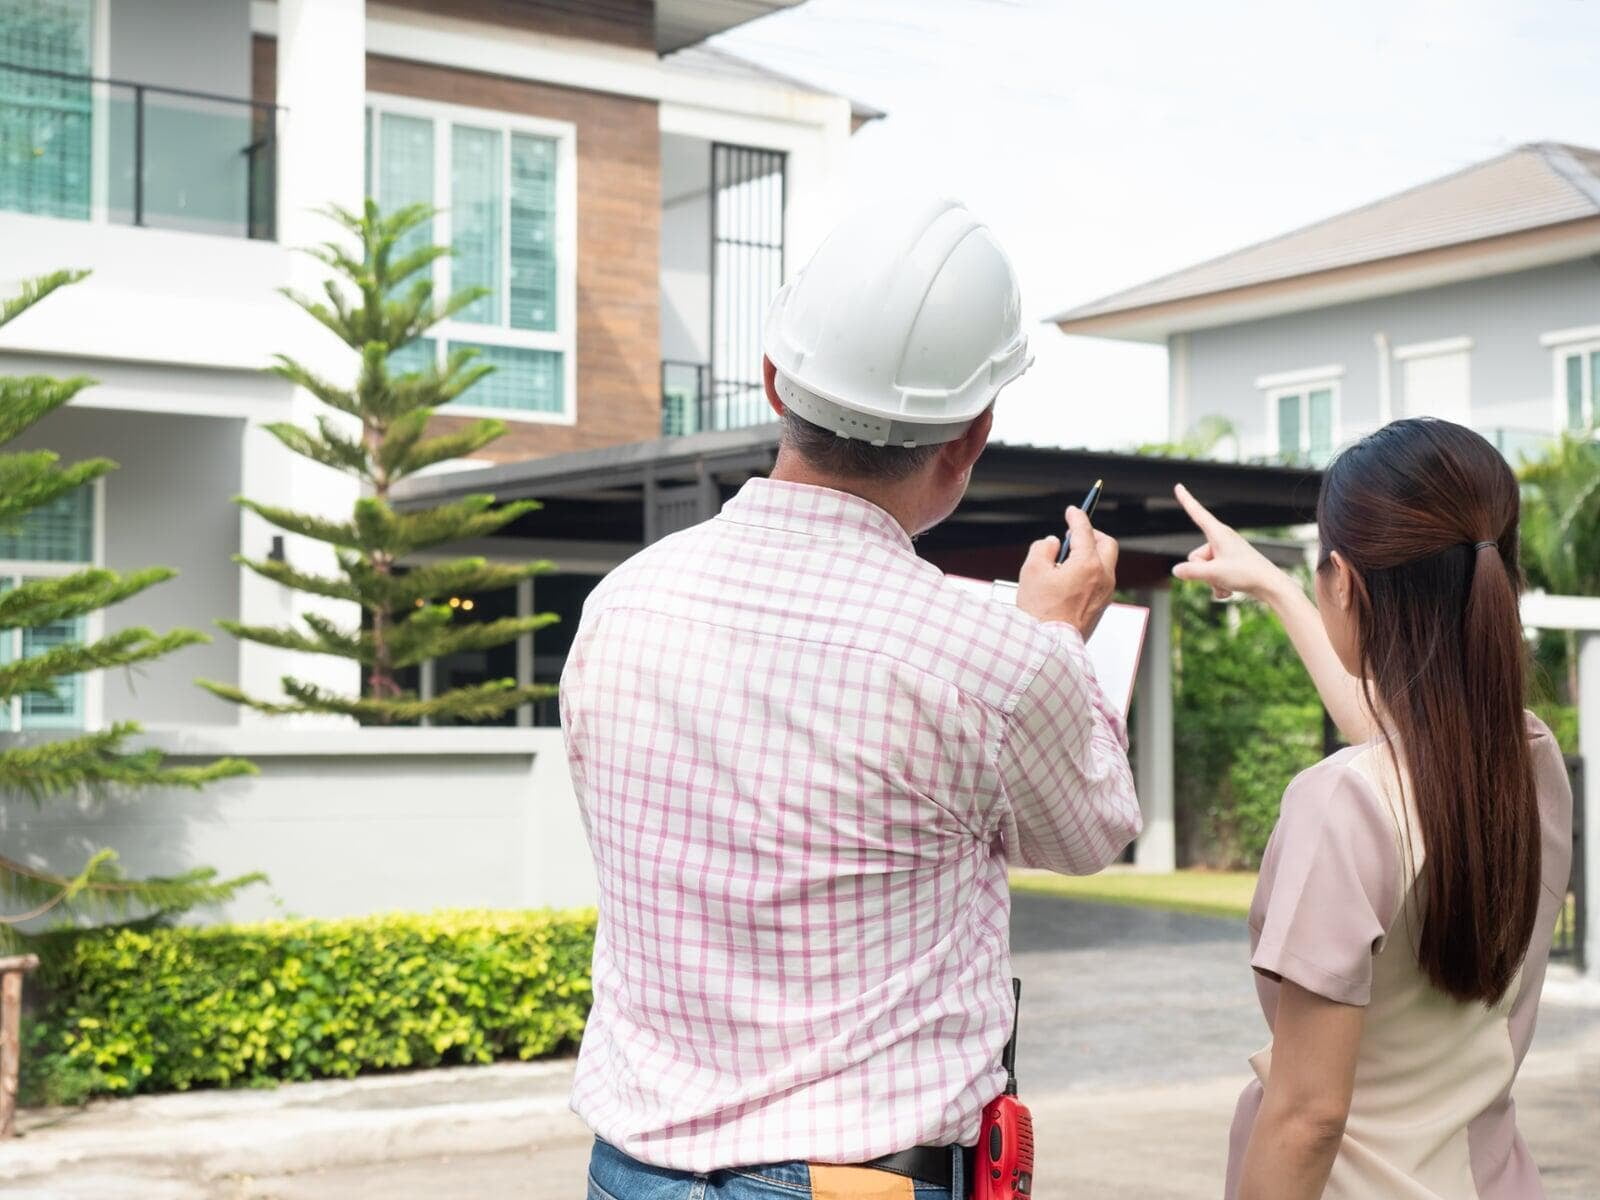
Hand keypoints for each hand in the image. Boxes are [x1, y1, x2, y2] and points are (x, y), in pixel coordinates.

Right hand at [1017, 505, 1118, 635]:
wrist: (1049, 646)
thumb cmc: (1040, 610)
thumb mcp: (1032, 570)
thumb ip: (1043, 548)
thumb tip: (1053, 544)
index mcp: (1088, 565)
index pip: (1085, 531)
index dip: (1077, 517)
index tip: (1072, 511)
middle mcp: (1103, 577)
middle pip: (1107, 544)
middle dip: (1093, 534)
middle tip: (1074, 535)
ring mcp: (1106, 593)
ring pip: (1105, 563)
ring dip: (1091, 554)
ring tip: (1066, 560)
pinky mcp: (1102, 607)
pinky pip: (1101, 580)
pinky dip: (1090, 571)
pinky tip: (1070, 579)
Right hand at [1170, 483, 1286, 601]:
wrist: (1270, 585)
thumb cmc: (1246, 574)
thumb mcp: (1213, 574)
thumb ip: (1190, 572)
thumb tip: (1176, 570)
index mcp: (1219, 533)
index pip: (1197, 513)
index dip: (1186, 500)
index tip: (1178, 486)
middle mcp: (1221, 540)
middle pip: (1195, 555)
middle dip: (1201, 570)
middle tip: (1220, 575)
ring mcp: (1226, 553)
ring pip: (1203, 568)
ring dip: (1211, 580)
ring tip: (1228, 583)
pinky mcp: (1230, 564)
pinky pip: (1213, 575)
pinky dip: (1218, 584)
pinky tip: (1230, 590)